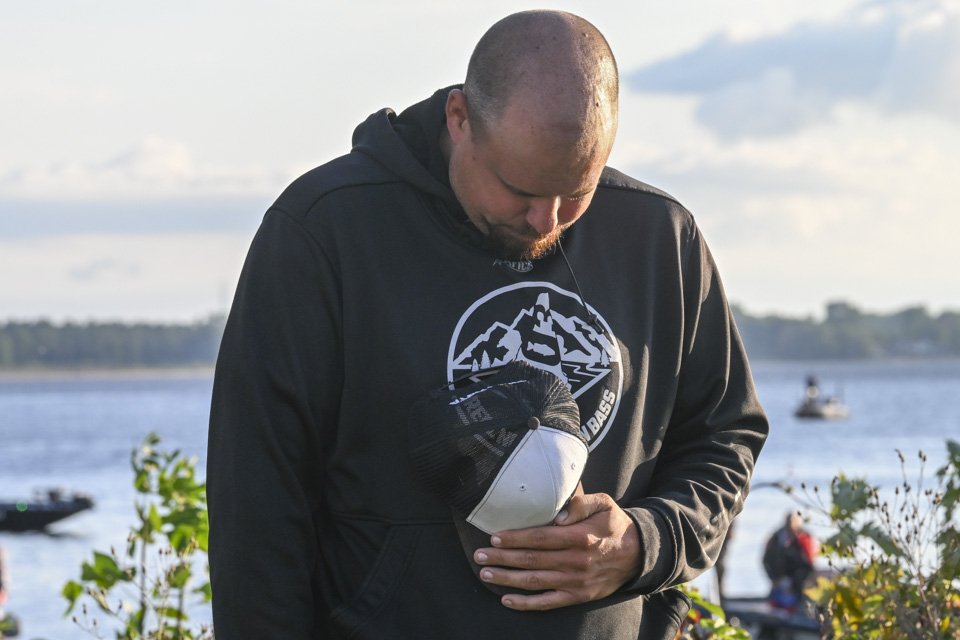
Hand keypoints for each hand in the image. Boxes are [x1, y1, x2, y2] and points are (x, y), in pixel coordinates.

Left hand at [473, 491, 640, 610]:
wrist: (639, 553)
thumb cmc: (615, 524)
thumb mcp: (604, 503)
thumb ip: (581, 503)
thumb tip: (558, 514)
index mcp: (580, 537)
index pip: (540, 538)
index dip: (515, 538)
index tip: (494, 537)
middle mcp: (576, 561)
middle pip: (532, 560)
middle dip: (502, 558)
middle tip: (478, 556)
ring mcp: (576, 581)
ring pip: (535, 582)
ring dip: (507, 579)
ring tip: (485, 573)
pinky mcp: (578, 596)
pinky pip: (548, 602)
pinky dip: (526, 604)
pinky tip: (507, 600)